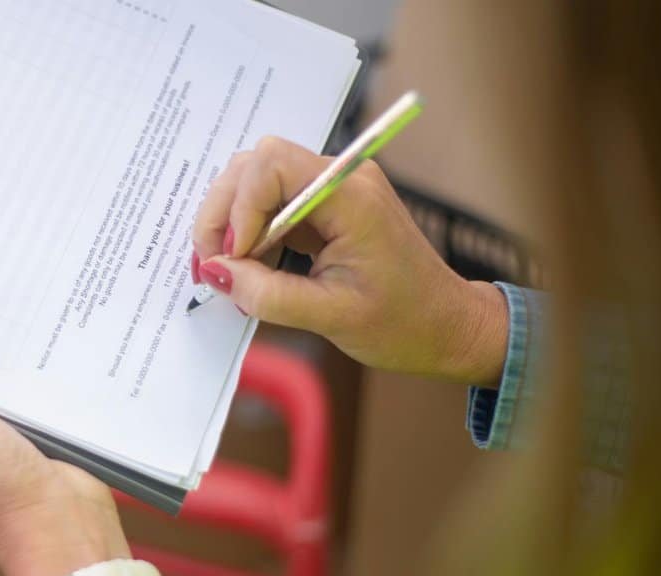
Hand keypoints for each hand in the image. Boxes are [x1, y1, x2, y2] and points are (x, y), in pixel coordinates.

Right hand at [192, 137, 508, 387]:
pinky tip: (255, 269)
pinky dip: (251, 234)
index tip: (232, 256)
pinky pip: (271, 204)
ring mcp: (331, 190)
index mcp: (351, 196)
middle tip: (214, 266)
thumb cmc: (404, 323)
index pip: (271, 164)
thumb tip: (215, 273)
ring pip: (255, 182)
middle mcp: (340, 179)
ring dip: (233, 224)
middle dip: (224, 214)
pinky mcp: (324, 208)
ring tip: (235, 273)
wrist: (446, 326)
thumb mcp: (330, 316)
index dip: (239, 208)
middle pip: (255, 166)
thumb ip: (268, 294)